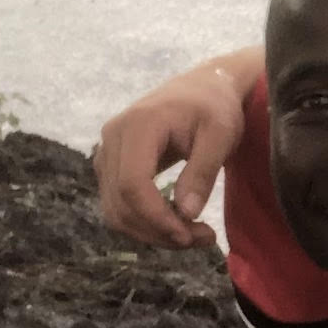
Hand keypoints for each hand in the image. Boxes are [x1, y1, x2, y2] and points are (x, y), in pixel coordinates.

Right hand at [91, 57, 250, 250]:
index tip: (189, 236)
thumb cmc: (215, 107)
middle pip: (120, 203)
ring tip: (194, 235)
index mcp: (139, 125)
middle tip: (203, 239)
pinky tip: (176, 224)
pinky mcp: (109, 165)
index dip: (156, 217)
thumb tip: (187, 214)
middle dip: (158, 231)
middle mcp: (112, 137)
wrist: (202, 88)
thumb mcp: (221, 135)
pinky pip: (118, 204)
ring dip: (151, 232)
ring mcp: (106, 151)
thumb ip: (202, 172)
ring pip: (115, 210)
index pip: (133, 184)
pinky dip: (144, 223)